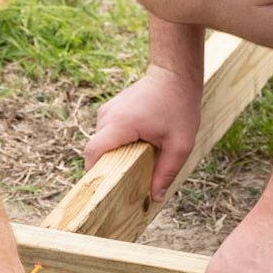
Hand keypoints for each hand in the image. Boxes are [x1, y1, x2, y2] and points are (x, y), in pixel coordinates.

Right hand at [84, 66, 201, 202]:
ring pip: (102, 143)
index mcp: (120, 124)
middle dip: (110, 167)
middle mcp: (107, 116)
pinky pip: (108, 134)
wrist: (175, 74)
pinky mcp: (112, 109)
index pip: (93, 152)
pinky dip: (118, 144)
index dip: (95, 173)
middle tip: (129, 180)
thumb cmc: (179, 106)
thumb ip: (166, 172)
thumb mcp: (180, 144)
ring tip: (137, 160)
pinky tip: (137, 146)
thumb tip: (156, 198)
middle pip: (97, 150)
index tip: (106, 189)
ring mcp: (107, 111)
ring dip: (115, 154)